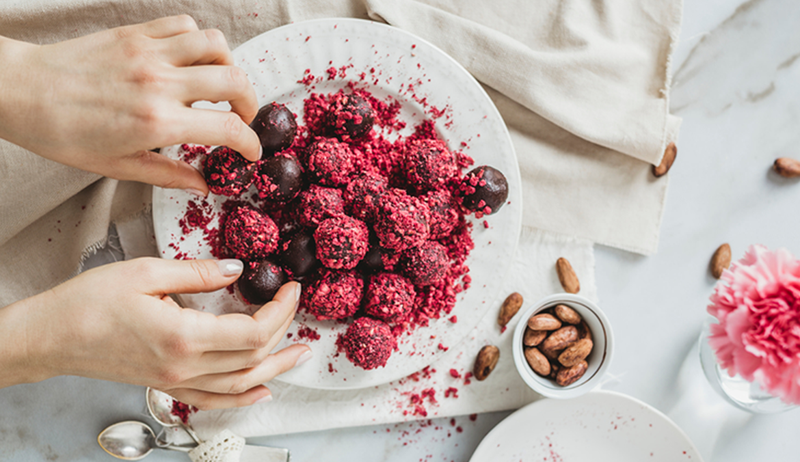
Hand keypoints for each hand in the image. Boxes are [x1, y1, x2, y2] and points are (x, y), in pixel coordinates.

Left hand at [0, 15, 260, 195]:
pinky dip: (198, 41)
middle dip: (249, 102)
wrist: (21, 92)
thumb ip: (169, 175)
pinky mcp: (136, 34)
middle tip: (241, 116)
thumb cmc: (63, 134)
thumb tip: (203, 185)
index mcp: (158, 122)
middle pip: (234, 81)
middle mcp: (159, 83)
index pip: (228, 128)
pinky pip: (184, 25)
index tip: (250, 151)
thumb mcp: (119, 166)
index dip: (249, 143)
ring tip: (218, 83)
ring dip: (228, 65)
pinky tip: (189, 60)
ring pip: (216, 44)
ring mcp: (149, 53)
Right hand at [0, 258, 309, 409]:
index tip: (290, 289)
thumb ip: (199, 272)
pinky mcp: (166, 385)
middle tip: (296, 307)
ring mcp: (176, 381)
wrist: (51, 336)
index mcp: (184, 335)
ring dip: (275, 368)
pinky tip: (262, 391)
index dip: (280, 310)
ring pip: (240, 384)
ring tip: (299, 354)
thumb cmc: (90, 302)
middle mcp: (185, 366)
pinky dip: (243, 398)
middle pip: (253, 357)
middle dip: (283, 331)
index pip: (252, 331)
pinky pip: (213, 400)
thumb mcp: (147, 272)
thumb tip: (238, 269)